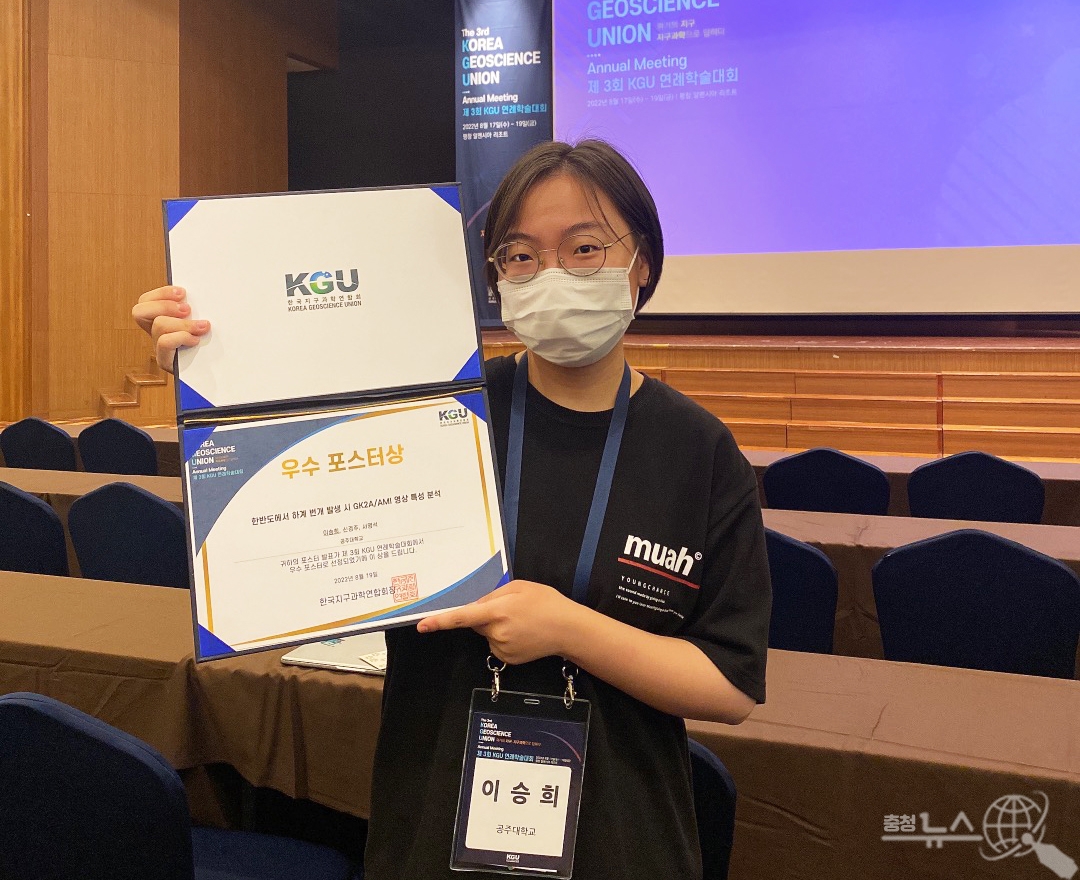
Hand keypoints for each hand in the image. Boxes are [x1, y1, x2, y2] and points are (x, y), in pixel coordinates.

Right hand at [131, 285, 209, 372]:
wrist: (216, 374)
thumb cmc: (210, 346)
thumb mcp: (200, 322)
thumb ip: (194, 310)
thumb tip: (196, 297)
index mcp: (160, 319)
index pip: (145, 301)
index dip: (161, 293)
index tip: (183, 293)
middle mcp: (155, 333)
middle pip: (140, 311)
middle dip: (164, 305)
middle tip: (187, 309)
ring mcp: (158, 348)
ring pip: (158, 325)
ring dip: (182, 323)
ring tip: (201, 326)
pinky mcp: (166, 362)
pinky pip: (165, 343)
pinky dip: (181, 337)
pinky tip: (195, 340)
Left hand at [417, 580, 581, 664]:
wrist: (568, 629)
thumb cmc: (546, 602)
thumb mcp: (519, 587)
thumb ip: (493, 595)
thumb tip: (476, 606)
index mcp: (497, 612)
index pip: (462, 617)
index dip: (440, 621)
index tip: (421, 625)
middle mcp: (496, 632)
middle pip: (476, 623)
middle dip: (486, 615)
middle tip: (511, 608)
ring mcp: (502, 648)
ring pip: (487, 634)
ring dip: (497, 627)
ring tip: (522, 621)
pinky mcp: (508, 659)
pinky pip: (497, 644)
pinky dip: (505, 638)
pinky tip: (523, 634)